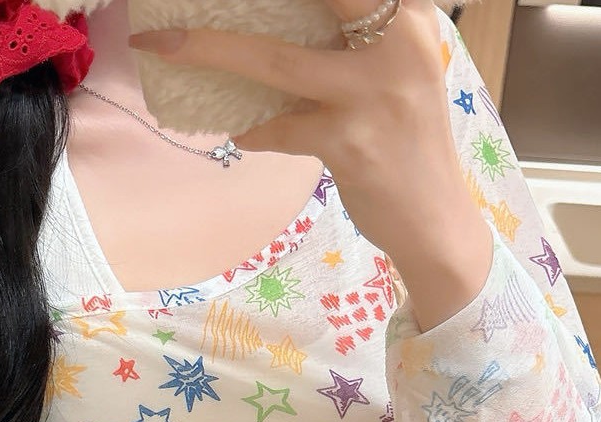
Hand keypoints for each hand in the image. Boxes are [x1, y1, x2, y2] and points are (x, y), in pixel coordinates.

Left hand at [128, 0, 454, 218]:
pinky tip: (243, 134)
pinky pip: (282, 129)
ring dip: (209, 52)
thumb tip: (278, 24)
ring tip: (164, 46)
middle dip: (236, 10)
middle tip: (175, 15)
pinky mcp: (351, 145)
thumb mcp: (398, 75)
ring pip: (276, 62)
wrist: (436, 221)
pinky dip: (256, 131)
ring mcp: (373, 97)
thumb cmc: (409, 145)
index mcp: (409, 19)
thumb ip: (357, 43)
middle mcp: (398, 46)